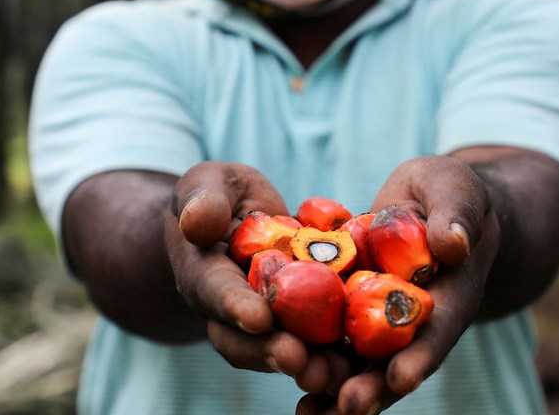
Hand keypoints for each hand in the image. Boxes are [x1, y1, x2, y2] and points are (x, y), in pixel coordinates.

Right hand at [166, 161, 352, 392]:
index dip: (235, 307)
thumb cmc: (219, 194)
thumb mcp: (208, 182)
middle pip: (245, 339)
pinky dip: (334, 357)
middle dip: (270, 351)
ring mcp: (263, 322)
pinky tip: (360, 364)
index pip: (216, 292)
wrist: (237, 217)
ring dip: (305, 365)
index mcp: (204, 274)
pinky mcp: (298, 322)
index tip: (258, 318)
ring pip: (278, 351)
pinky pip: (314, 344)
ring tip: (331, 375)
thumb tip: (198, 221)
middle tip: (297, 359)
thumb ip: (204, 200)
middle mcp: (229, 309)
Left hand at [299, 156, 500, 414]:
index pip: (438, 330)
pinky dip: (310, 356)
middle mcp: (414, 320)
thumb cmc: (449, 193)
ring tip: (309, 412)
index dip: (421, 355)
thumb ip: (455, 215)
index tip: (401, 377)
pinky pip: (329, 337)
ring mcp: (379, 319)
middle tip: (347, 406)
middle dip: (372, 386)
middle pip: (394, 360)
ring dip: (336, 387)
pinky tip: (284, 375)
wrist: (427, 202)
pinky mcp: (348, 309)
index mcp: (449, 295)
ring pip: (359, 361)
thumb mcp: (456, 191)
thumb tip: (453, 243)